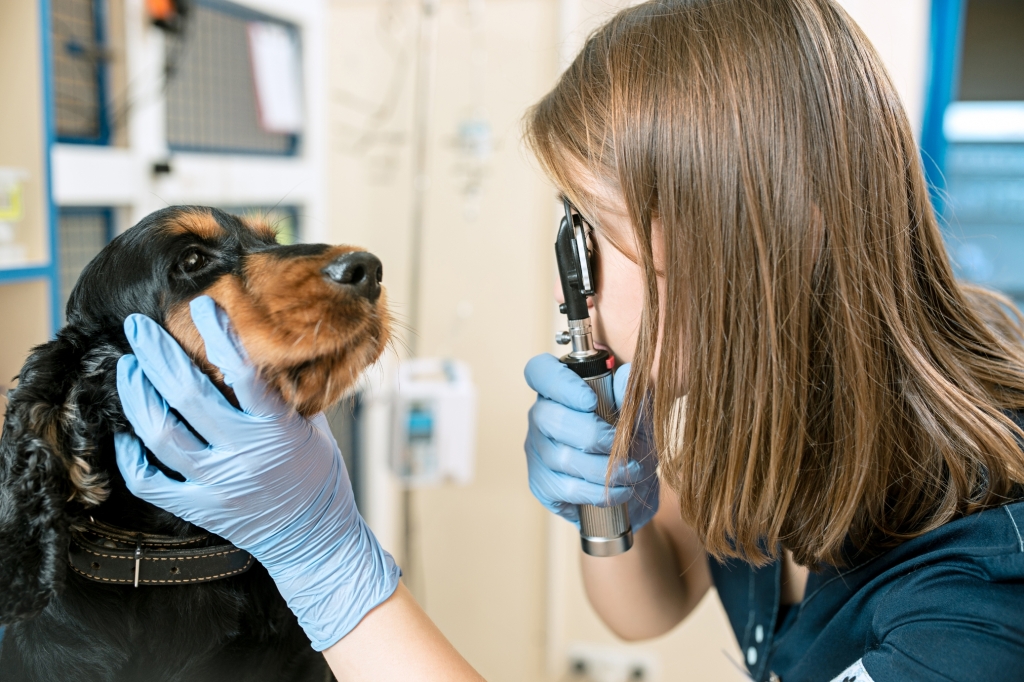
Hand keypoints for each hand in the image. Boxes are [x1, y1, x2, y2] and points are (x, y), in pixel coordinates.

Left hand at [114, 295, 399, 650]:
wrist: (316, 538)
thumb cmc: (318, 477)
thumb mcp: (311, 427)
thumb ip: (281, 395)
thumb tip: (252, 352)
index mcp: (277, 428)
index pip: (243, 370)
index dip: (219, 333)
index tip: (202, 306)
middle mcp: (244, 452)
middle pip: (187, 394)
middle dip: (156, 354)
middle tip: (138, 328)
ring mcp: (217, 482)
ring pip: (159, 433)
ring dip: (137, 396)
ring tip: (129, 370)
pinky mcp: (199, 508)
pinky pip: (150, 480)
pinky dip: (131, 454)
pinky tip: (126, 430)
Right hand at [523, 353, 658, 529]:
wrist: (635, 488)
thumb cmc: (632, 442)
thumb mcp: (640, 418)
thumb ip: (633, 396)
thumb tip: (628, 373)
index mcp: (561, 388)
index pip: (539, 371)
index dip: (559, 384)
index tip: (590, 401)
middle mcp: (542, 415)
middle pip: (548, 417)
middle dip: (590, 434)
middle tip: (619, 445)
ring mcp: (537, 450)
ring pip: (559, 456)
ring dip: (602, 468)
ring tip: (629, 471)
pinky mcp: (541, 483)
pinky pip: (565, 488)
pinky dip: (598, 492)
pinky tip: (618, 490)